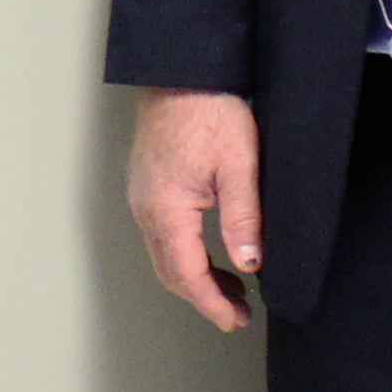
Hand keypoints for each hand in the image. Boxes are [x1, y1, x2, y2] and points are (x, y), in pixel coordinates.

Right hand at [126, 88, 262, 331]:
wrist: (183, 70)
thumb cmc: (211, 109)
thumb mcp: (239, 164)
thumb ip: (243, 218)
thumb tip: (249, 265)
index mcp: (167, 209)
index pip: (188, 275)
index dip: (212, 304)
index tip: (235, 321)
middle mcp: (145, 208)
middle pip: (170, 272)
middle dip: (203, 298)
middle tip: (237, 313)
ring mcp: (142, 196)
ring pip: (163, 255)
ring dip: (194, 278)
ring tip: (232, 289)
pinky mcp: (147, 185)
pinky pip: (161, 234)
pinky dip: (184, 255)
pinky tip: (211, 252)